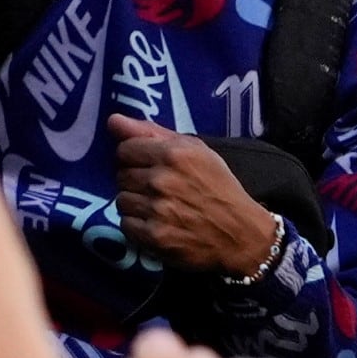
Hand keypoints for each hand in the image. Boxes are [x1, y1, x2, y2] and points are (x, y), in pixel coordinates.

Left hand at [107, 119, 285, 278]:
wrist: (243, 236)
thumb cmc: (219, 188)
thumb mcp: (196, 151)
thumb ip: (152, 132)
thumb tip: (113, 121)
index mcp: (173, 154)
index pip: (124, 150)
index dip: (135, 159)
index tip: (149, 167)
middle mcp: (162, 180)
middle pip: (121, 176)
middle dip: (136, 182)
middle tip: (160, 191)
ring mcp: (158, 209)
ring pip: (121, 200)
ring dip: (137, 205)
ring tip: (160, 208)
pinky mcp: (155, 236)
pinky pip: (126, 225)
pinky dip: (138, 226)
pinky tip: (158, 224)